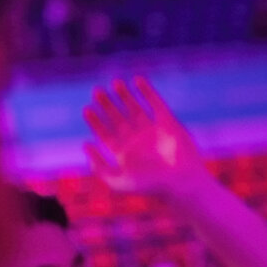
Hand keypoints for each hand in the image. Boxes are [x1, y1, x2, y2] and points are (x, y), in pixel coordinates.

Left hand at [84, 78, 210, 198]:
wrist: (181, 182)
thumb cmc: (150, 186)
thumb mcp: (116, 182)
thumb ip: (98, 166)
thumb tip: (85, 144)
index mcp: (125, 153)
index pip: (106, 133)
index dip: (96, 121)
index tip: (87, 108)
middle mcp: (138, 140)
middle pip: (118, 118)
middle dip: (107, 104)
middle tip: (96, 90)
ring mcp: (153, 130)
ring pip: (135, 108)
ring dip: (125, 95)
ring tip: (115, 82)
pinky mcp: (169, 123)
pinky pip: (156, 103)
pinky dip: (147, 91)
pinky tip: (137, 80)